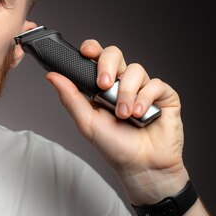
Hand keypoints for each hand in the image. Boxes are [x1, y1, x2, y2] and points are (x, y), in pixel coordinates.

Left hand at [45, 39, 187, 203]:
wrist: (141, 166)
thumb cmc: (114, 146)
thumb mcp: (86, 122)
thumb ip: (70, 97)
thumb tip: (52, 76)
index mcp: (102, 85)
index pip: (96, 57)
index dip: (92, 49)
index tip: (85, 52)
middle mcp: (122, 83)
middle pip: (115, 54)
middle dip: (107, 66)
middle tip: (103, 85)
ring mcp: (143, 88)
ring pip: (135, 70)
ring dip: (126, 93)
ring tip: (124, 114)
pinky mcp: (164, 96)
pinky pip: (155, 84)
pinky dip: (145, 98)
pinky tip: (139, 114)